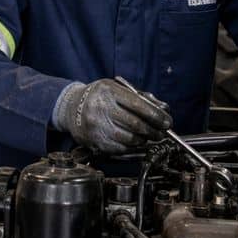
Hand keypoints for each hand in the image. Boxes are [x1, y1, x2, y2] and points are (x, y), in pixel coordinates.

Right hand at [54, 79, 171, 154]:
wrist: (71, 107)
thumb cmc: (98, 96)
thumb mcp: (116, 88)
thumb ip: (140, 97)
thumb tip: (163, 108)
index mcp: (108, 91)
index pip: (137, 105)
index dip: (155, 115)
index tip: (166, 121)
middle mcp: (101, 108)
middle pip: (135, 124)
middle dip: (153, 130)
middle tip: (161, 133)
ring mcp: (97, 126)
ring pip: (129, 138)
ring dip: (144, 140)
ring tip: (149, 137)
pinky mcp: (95, 141)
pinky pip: (120, 148)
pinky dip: (132, 147)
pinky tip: (136, 143)